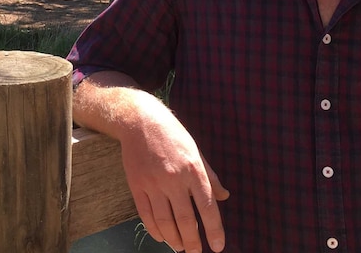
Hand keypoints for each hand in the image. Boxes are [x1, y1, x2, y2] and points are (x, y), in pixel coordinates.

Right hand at [119, 106, 229, 252]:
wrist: (140, 121)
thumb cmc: (172, 135)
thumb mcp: (196, 151)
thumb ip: (210, 176)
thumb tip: (224, 197)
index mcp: (193, 169)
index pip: (208, 207)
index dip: (214, 230)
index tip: (217, 247)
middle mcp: (174, 179)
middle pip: (186, 220)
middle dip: (193, 242)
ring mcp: (153, 183)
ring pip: (165, 221)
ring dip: (174, 240)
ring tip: (180, 247)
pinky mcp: (136, 185)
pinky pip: (146, 215)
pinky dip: (154, 230)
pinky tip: (162, 237)